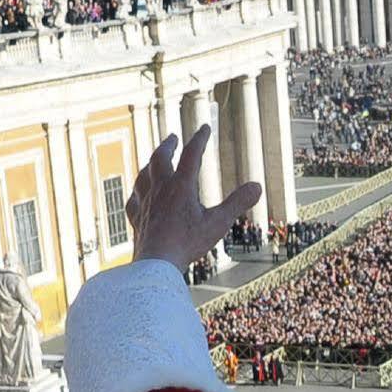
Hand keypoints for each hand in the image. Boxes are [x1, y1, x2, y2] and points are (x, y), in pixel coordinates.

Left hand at [127, 126, 262, 269]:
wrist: (156, 263)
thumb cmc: (188, 243)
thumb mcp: (218, 223)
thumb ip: (238, 202)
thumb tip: (257, 186)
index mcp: (181, 186)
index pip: (191, 155)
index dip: (199, 139)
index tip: (204, 127)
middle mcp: (160, 189)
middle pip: (159, 158)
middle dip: (168, 145)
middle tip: (173, 138)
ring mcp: (145, 202)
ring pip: (143, 175)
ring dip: (150, 164)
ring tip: (154, 161)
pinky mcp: (137, 218)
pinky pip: (134, 199)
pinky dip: (137, 192)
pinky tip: (138, 194)